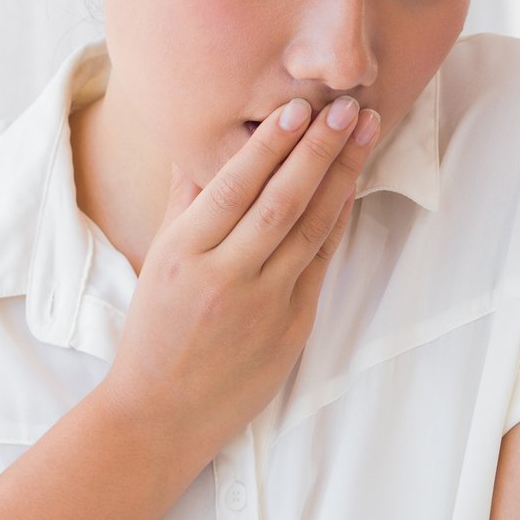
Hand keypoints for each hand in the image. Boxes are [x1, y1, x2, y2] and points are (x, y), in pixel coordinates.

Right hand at [104, 95, 381, 461]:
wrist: (163, 414)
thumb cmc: (156, 331)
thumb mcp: (158, 261)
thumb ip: (184, 202)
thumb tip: (202, 143)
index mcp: (184, 255)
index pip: (234, 187)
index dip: (271, 146)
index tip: (298, 107)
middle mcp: (225, 277)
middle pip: (282, 202)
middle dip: (319, 149)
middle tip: (347, 105)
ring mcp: (264, 305)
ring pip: (311, 229)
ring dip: (342, 176)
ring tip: (363, 132)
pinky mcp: (293, 329)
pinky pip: (321, 264)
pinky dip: (338, 222)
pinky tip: (352, 186)